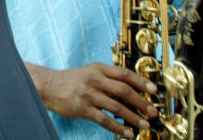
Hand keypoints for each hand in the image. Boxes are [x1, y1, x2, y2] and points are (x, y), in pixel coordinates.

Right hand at [30, 62, 158, 137]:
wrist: (49, 86)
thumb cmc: (72, 80)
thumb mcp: (90, 71)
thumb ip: (107, 76)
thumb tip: (131, 89)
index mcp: (98, 68)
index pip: (124, 74)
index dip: (141, 82)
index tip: (153, 90)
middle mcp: (95, 80)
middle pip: (124, 90)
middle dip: (141, 102)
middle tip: (153, 112)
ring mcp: (89, 95)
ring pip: (116, 106)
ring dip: (133, 117)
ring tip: (144, 125)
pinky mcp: (83, 109)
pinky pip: (104, 120)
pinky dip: (118, 127)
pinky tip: (127, 133)